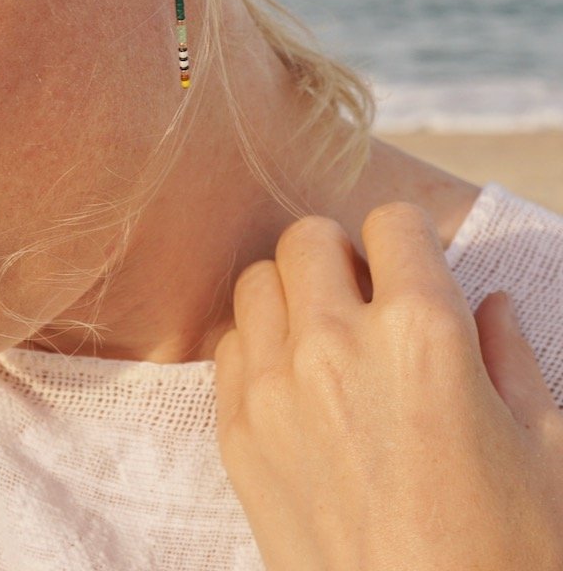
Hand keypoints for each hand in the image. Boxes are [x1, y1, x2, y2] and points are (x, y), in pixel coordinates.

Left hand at [214, 203, 562, 570]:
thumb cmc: (508, 558)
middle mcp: (335, 344)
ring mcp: (274, 387)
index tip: (416, 267)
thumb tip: (489, 301)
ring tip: (325, 337)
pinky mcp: (236, 431)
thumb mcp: (547, 452)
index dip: (410, 240)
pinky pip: (229, 345)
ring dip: (292, 294)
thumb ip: (512, 356)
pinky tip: (293, 384)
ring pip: (258, 282)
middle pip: (308, 237)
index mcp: (422, 334)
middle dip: (341, 254)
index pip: (392, 222)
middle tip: (366, 298)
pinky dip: (258, 345)